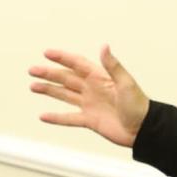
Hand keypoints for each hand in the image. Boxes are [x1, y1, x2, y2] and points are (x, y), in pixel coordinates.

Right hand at [28, 45, 149, 147]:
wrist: (143, 129)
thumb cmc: (139, 105)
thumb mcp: (126, 83)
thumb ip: (112, 66)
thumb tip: (104, 46)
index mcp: (99, 77)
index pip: (77, 64)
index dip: (62, 58)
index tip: (47, 53)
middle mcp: (92, 89)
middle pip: (66, 78)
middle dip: (49, 73)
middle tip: (32, 69)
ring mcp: (89, 104)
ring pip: (64, 95)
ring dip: (49, 91)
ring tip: (33, 86)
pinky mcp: (89, 120)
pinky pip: (69, 118)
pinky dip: (56, 118)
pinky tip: (43, 116)